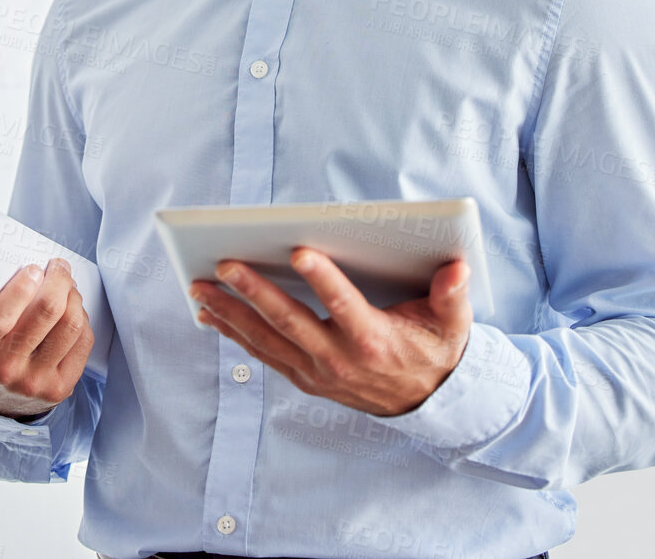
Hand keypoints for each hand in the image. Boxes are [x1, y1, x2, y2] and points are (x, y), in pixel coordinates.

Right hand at [0, 258, 93, 421]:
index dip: (21, 289)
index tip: (33, 268)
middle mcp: (4, 368)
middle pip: (45, 313)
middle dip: (59, 280)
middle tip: (58, 266)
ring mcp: (34, 381)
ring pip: (70, 326)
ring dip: (73, 296)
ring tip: (67, 285)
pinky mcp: (60, 388)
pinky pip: (83, 342)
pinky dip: (82, 318)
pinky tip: (72, 310)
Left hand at [189, 247, 472, 416]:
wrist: (426, 404)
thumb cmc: (436, 351)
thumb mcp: (453, 325)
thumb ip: (453, 296)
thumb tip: (456, 268)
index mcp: (375, 341)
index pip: (344, 306)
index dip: (322, 279)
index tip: (297, 252)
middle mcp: (341, 360)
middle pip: (291, 323)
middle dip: (255, 293)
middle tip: (224, 265)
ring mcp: (318, 373)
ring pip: (267, 341)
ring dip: (230, 314)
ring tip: (198, 288)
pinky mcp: (304, 378)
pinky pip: (262, 354)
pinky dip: (233, 334)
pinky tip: (208, 314)